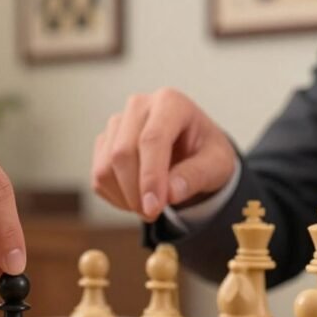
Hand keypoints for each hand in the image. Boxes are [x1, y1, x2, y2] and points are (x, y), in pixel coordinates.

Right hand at [92, 88, 236, 220]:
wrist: (194, 150)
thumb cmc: (206, 152)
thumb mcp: (217, 164)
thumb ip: (196, 176)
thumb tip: (169, 194)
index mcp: (170, 102)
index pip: (152, 139)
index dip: (150, 176)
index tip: (153, 208)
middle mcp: (139, 106)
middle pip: (123, 153)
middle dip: (136, 192)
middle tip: (154, 214)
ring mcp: (117, 124)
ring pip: (106, 167)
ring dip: (125, 197)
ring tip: (150, 206)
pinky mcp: (104, 143)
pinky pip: (99, 177)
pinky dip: (116, 197)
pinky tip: (137, 198)